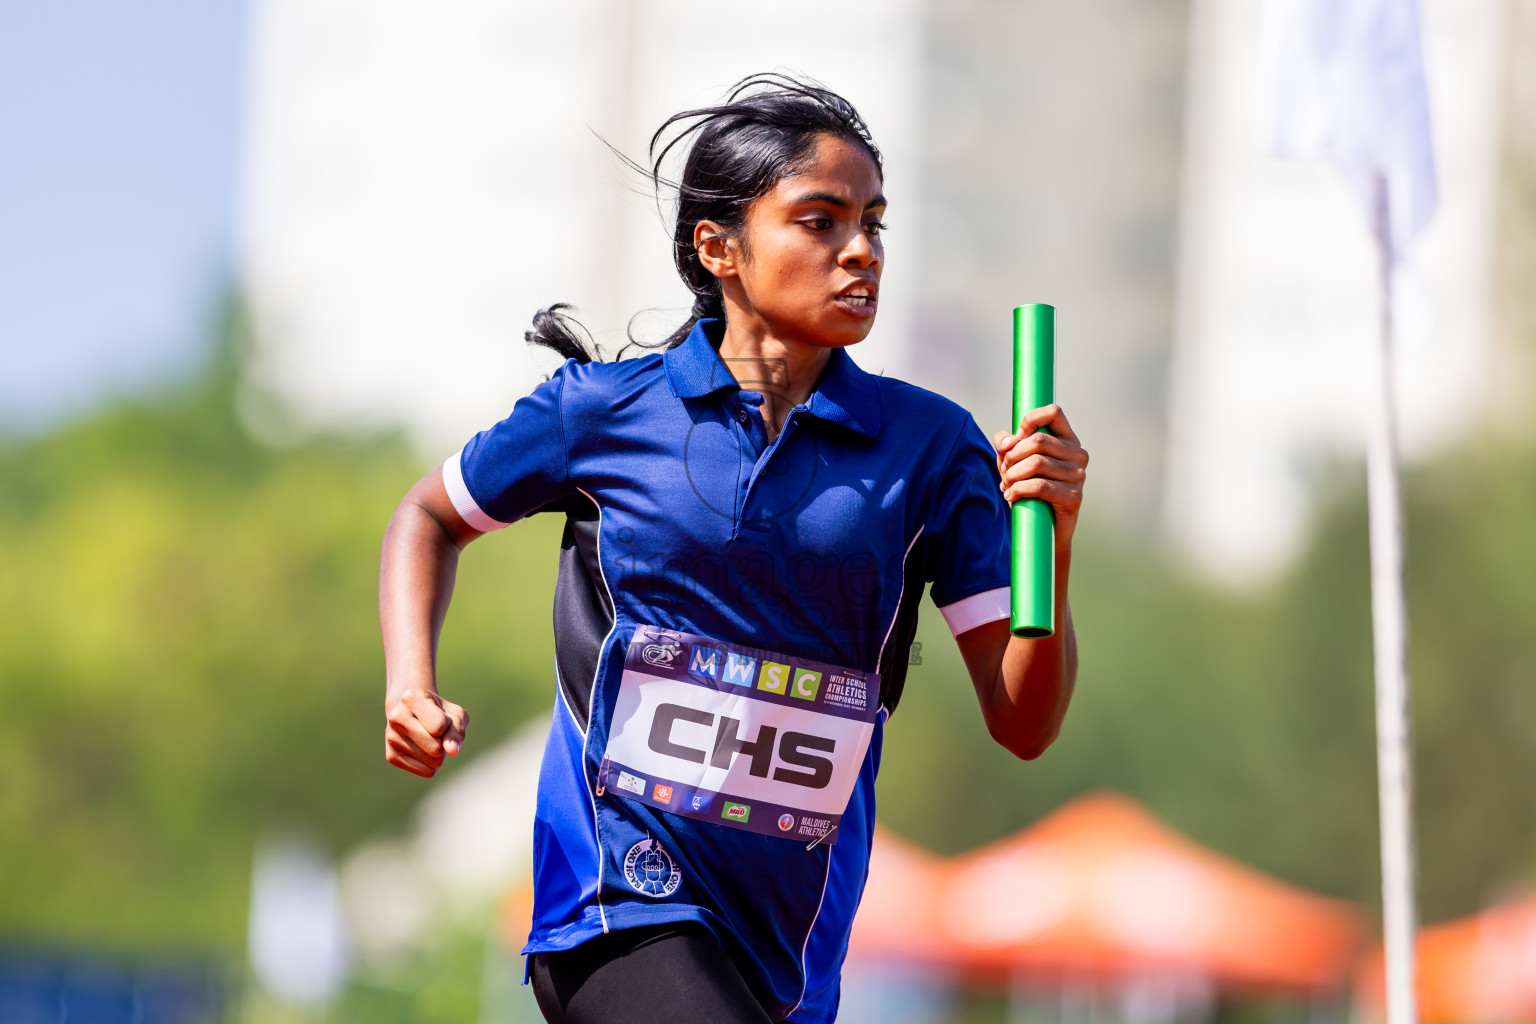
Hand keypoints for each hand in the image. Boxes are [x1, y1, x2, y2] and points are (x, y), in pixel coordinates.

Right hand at [384, 688, 468, 777]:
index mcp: (411, 698)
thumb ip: (458, 730)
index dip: (448, 725)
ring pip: (433, 762)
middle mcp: (396, 717)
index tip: (440, 716)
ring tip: (430, 739)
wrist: (412, 712)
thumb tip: (452, 751)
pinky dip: (432, 764)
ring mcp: (391, 737)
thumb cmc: (439, 712)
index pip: (440, 726)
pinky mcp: (391, 756)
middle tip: (436, 732)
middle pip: (435, 748)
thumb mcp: (455, 714)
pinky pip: (426, 772)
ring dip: (439, 755)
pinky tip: (423, 750)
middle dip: (444, 743)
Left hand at [992, 404, 1088, 549]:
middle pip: (1038, 441)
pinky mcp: (1074, 496)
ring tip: (1006, 485)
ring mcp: (1079, 475)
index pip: (1054, 412)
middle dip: (1013, 456)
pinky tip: (1010, 496)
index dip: (1030, 420)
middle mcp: (1078, 454)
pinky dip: (1019, 489)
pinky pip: (1040, 486)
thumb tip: (1006, 441)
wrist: (1044, 528)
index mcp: (1067, 440)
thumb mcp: (1014, 462)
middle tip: (1003, 471)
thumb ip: (1006, 445)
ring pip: (1036, 463)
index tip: (1016, 438)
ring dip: (1012, 475)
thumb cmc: (1030, 489)